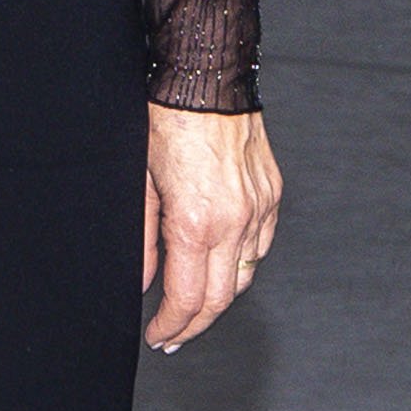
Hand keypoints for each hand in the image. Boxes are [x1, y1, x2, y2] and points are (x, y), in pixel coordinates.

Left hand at [141, 103, 280, 351]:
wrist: (206, 76)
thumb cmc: (165, 120)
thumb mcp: (139, 183)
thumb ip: (142, 240)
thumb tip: (143, 283)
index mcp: (197, 222)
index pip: (188, 298)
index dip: (172, 325)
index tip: (158, 334)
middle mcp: (236, 220)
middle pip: (222, 298)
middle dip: (195, 324)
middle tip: (173, 334)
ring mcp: (260, 207)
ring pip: (245, 274)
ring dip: (219, 296)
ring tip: (193, 303)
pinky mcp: (271, 193)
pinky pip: (260, 244)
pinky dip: (241, 263)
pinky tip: (220, 264)